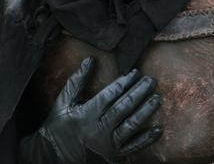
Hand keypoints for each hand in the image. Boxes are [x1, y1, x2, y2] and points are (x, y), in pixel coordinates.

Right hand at [39, 56, 162, 162]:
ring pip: (131, 126)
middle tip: (151, 80)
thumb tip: (90, 60)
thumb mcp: (64, 101)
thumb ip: (77, 80)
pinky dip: (147, 139)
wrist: (55, 156)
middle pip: (124, 108)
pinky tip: (158, 129)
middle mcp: (99, 130)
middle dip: (139, 93)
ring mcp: (108, 145)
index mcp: (87, 115)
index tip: (135, 73)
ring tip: (157, 98)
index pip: (110, 95)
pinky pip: (134, 147)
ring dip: (146, 111)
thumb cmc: (59, 125)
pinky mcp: (114, 156)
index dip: (124, 83)